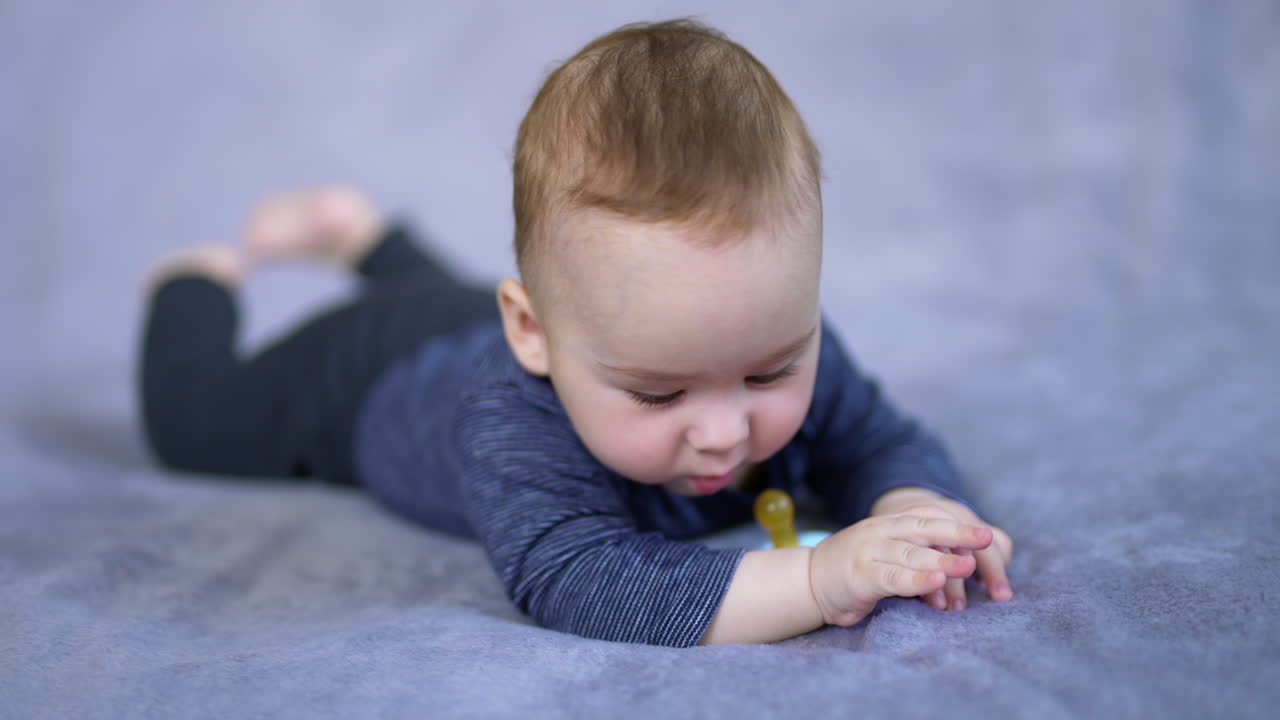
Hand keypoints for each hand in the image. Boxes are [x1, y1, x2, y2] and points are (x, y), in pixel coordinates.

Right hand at [808, 506, 993, 626]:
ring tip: (968, 565)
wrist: (808, 581)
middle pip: (923, 528)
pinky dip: (915, 579)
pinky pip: (892, 577)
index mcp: (889, 525)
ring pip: (910, 553)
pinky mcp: (860, 576)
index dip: (956, 524)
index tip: (986, 535)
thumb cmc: (854, 569)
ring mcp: (868, 552)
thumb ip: (914, 551)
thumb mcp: (885, 552)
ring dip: (941, 558)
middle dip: (957, 533)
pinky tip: (935, 581)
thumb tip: (958, 558)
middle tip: (986, 539)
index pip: (927, 518)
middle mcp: (880, 533)